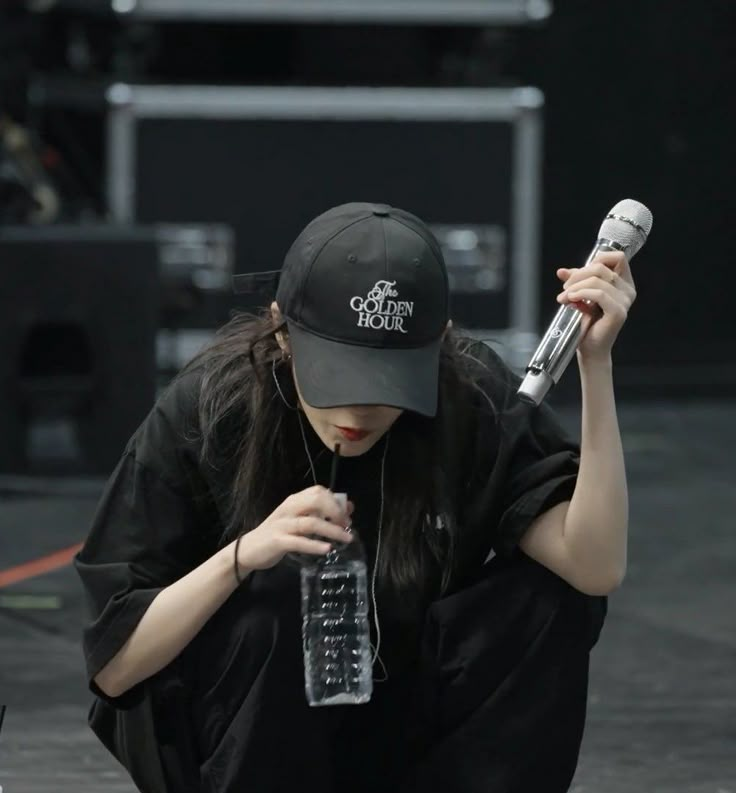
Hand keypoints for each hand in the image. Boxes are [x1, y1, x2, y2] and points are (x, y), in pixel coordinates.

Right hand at [236, 486, 353, 571]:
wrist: (249, 550)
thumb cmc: (278, 534)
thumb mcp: (299, 521)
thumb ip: (320, 514)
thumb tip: (347, 508)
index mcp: (294, 501)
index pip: (318, 491)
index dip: (335, 500)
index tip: (348, 513)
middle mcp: (289, 509)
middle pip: (316, 501)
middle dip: (336, 512)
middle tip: (348, 525)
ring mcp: (282, 524)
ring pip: (310, 522)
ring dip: (332, 530)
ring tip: (346, 538)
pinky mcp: (278, 541)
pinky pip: (299, 541)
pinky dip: (315, 545)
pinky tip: (327, 549)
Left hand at [556, 250, 636, 361]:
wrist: (590, 348)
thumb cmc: (588, 323)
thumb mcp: (580, 295)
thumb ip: (575, 281)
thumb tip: (561, 271)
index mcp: (623, 283)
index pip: (617, 257)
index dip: (597, 259)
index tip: (578, 272)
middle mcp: (628, 291)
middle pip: (602, 268)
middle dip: (578, 275)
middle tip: (565, 288)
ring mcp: (625, 302)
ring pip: (598, 280)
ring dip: (575, 286)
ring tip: (564, 297)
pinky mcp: (618, 312)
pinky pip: (599, 294)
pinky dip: (581, 294)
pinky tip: (571, 299)